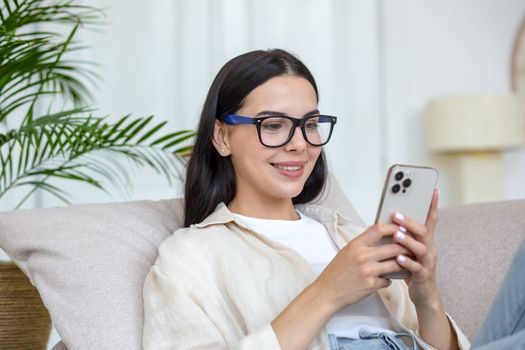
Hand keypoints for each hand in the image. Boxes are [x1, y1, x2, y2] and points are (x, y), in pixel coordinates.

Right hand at [314, 223, 410, 310]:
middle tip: (412, 248)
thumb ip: (363, 244)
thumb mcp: (346, 252)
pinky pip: (388, 280)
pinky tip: (387, 279)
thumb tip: (381, 237)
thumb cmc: (336, 272)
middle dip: (406, 247)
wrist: (327, 292)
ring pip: (396, 264)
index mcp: (355, 244)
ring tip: (407, 263)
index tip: (401, 229)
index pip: (379, 229)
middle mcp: (362, 256)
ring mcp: (368, 271)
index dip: (394, 228)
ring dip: (404, 264)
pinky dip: (390, 279)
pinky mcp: (371, 285)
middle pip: (394, 247)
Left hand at [391, 188, 440, 307]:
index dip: (432, 205)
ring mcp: (427, 263)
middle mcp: (429, 249)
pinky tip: (398, 258)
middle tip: (395, 214)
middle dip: (410, 222)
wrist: (423, 294)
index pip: (431, 220)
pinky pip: (417, 268)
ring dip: (408, 240)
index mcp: (426, 241)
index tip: (433, 190)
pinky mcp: (423, 276)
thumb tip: (388, 221)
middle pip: (424, 231)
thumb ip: (402, 237)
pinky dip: (407, 262)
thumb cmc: (412, 268)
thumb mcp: (409, 249)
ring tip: (396, 234)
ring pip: (421, 248)